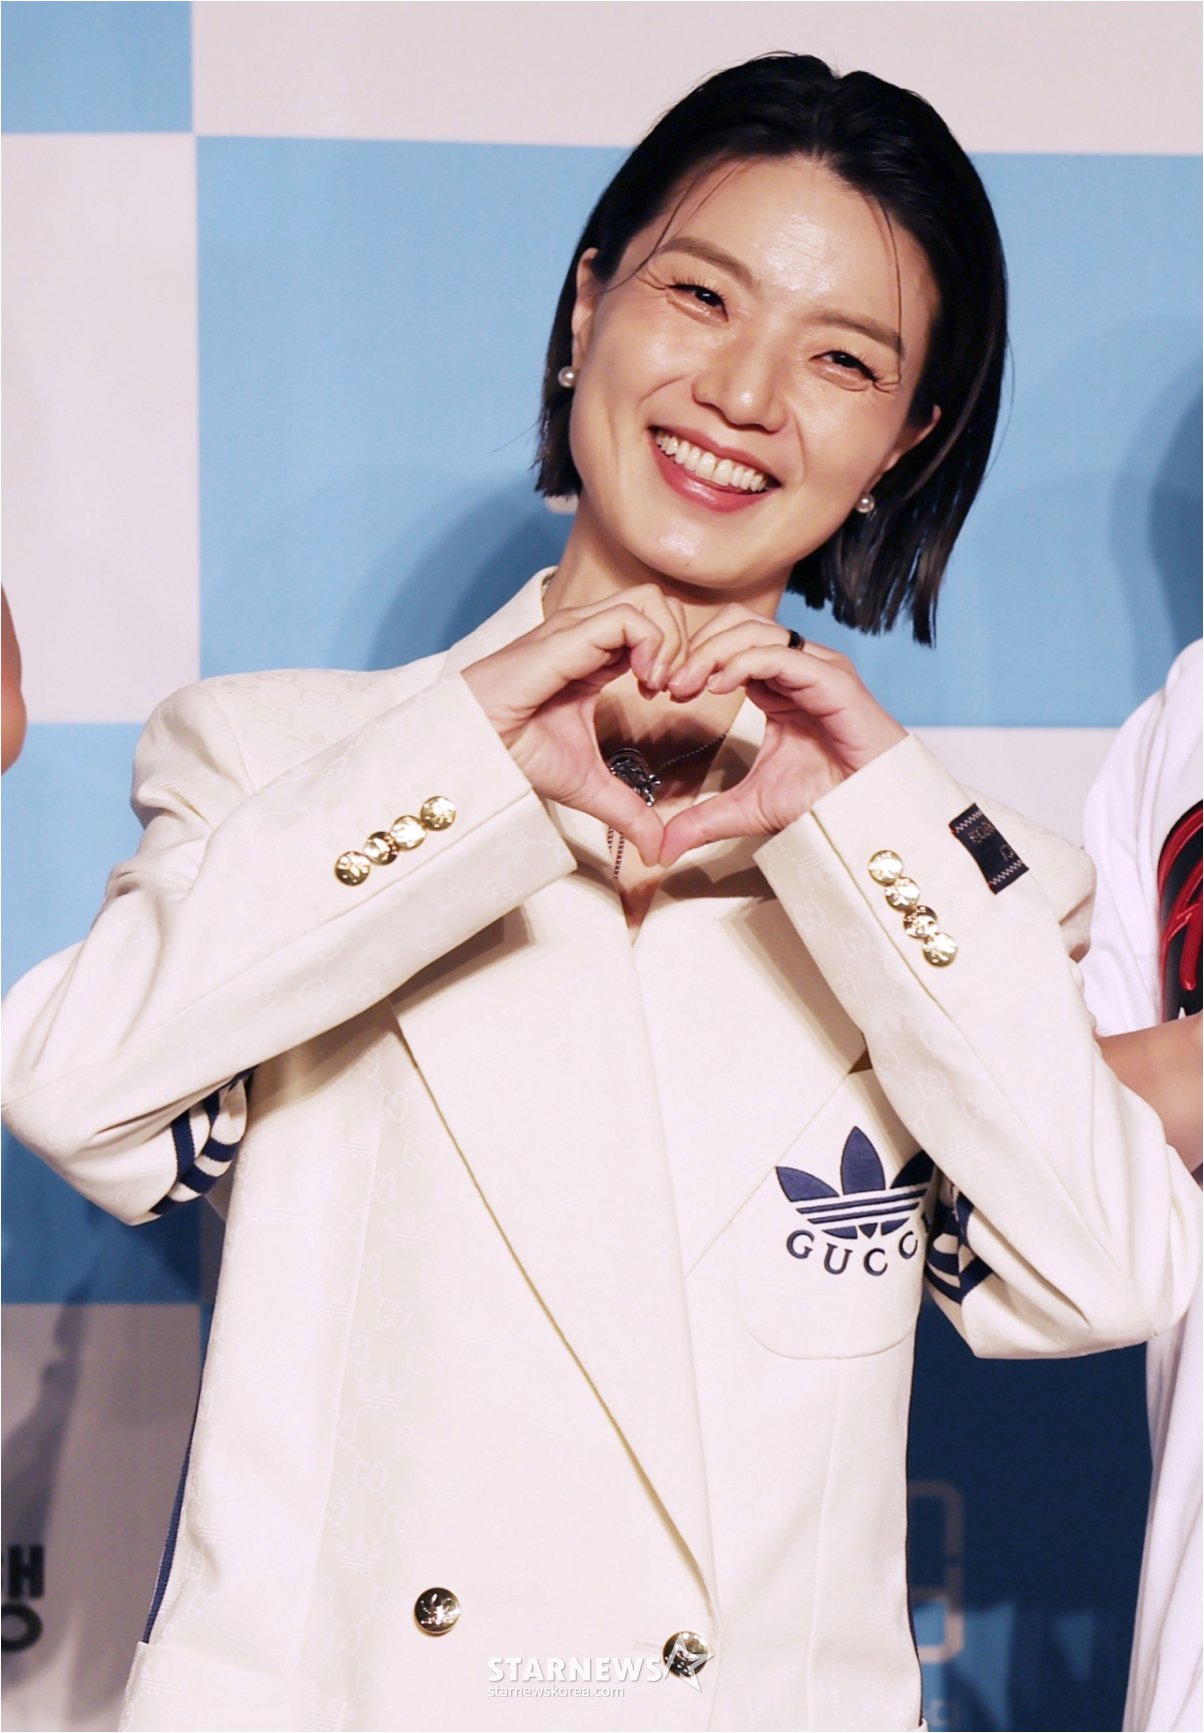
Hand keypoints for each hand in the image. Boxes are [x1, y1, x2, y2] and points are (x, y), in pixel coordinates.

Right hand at [462, 586, 689, 866]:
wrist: (476, 753)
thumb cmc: (518, 757)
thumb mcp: (589, 787)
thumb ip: (629, 812)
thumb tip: (658, 852)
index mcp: (597, 657)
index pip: (658, 628)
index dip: (682, 659)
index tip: (677, 700)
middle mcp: (591, 634)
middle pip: (663, 604)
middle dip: (687, 645)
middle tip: (677, 692)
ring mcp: (580, 629)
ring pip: (653, 601)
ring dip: (672, 643)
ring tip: (661, 687)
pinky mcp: (568, 636)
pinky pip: (630, 617)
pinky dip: (653, 645)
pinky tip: (644, 684)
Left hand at [660, 608, 905, 864]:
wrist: (868, 817)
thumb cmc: (823, 803)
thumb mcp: (748, 808)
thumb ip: (704, 818)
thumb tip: (662, 848)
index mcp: (779, 683)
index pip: (729, 642)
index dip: (692, 657)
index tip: (662, 689)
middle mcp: (799, 666)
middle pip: (738, 623)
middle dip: (697, 646)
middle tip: (669, 684)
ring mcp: (818, 668)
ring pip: (755, 630)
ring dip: (712, 652)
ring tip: (686, 686)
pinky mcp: (834, 680)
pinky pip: (781, 654)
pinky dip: (742, 662)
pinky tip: (717, 687)